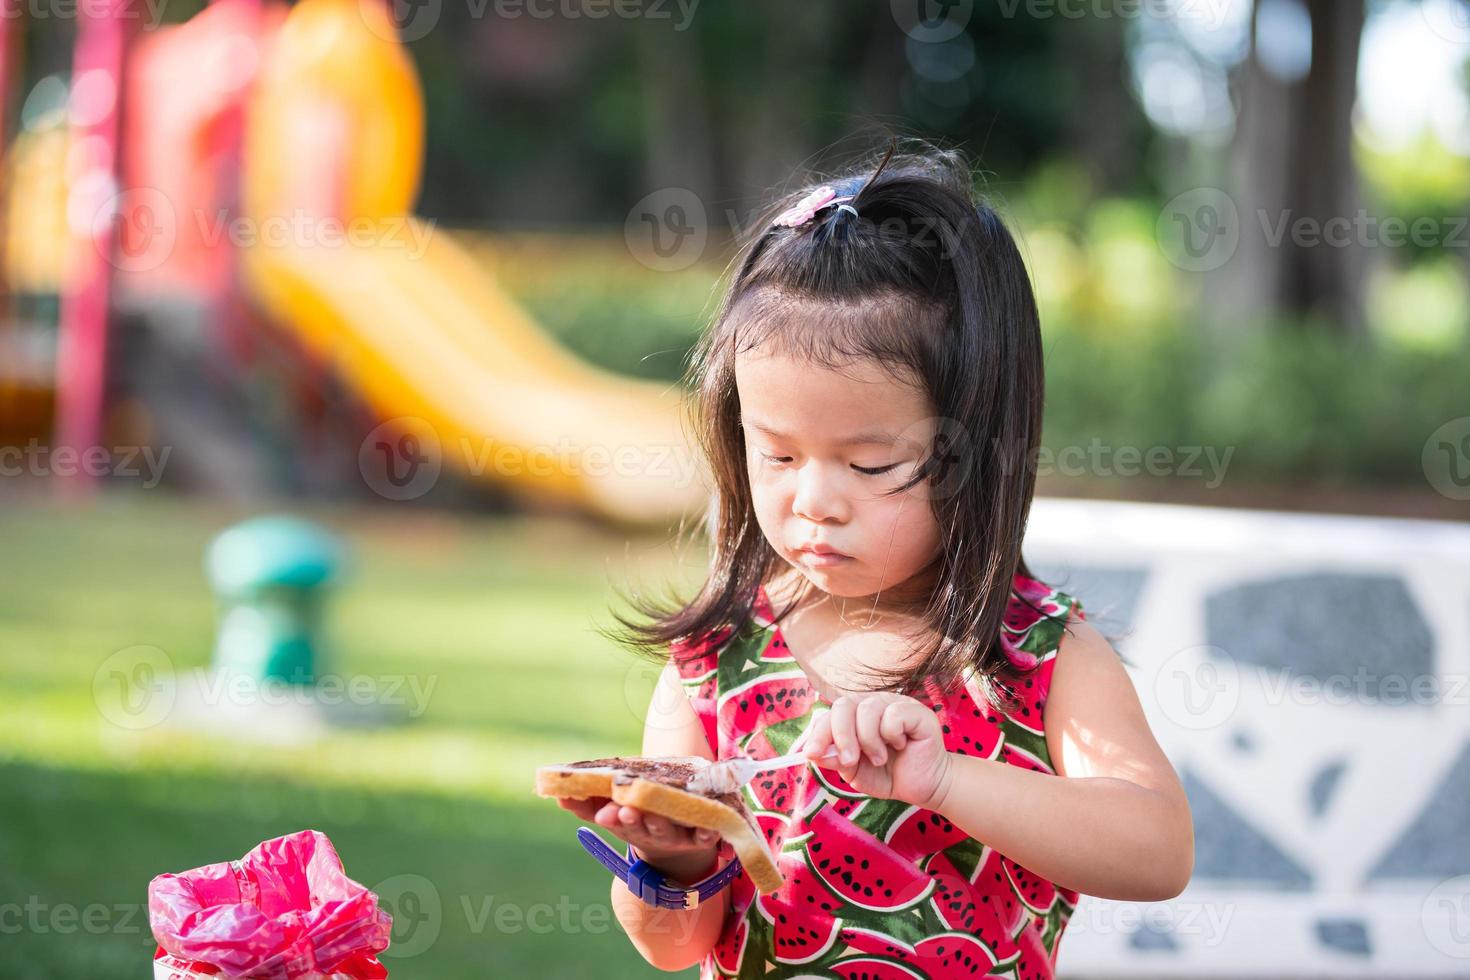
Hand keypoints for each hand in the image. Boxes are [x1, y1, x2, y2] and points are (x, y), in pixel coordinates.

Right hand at [555, 796, 721, 883]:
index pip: (616, 821)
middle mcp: (651, 831)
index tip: (604, 813)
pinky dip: (706, 833)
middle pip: (641, 826)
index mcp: (629, 824)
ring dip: (660, 823)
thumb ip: (586, 803)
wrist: (675, 844)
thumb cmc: (638, 820)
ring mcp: (676, 835)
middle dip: (633, 819)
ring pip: (667, 830)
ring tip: (654, 814)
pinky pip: (705, 835)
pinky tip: (708, 829)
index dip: (609, 817)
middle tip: (624, 812)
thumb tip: (558, 794)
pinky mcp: (700, 835)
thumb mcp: (612, 812)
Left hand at [802, 693, 953, 810]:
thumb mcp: (854, 771)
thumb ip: (835, 759)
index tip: (811, 753)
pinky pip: (893, 714)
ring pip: (867, 709)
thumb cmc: (888, 775)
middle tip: (850, 761)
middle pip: (844, 705)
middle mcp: (872, 704)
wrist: (923, 787)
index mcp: (854, 716)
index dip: (818, 733)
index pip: (829, 715)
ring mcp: (895, 704)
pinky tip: (900, 745)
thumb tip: (815, 752)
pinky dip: (892, 735)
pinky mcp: (916, 710)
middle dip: (842, 736)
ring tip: (881, 758)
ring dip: (869, 741)